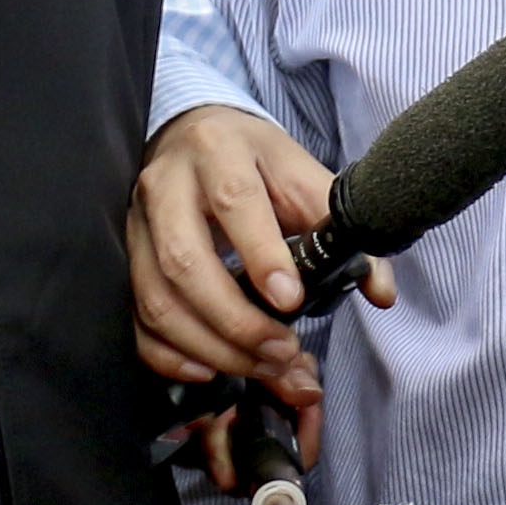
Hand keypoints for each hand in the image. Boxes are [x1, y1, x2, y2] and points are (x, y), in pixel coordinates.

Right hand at [125, 103, 382, 397]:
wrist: (196, 135)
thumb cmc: (255, 161)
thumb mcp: (303, 177)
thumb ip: (342, 230)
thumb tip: (379, 292)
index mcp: (218, 150)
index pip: (234, 201)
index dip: (261, 255)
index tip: (291, 301)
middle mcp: (166, 185)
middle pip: (185, 262)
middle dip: (235, 321)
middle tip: (282, 351)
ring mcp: (137, 225)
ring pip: (157, 298)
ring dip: (210, 346)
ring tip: (261, 366)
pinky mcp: (125, 259)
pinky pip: (137, 318)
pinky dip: (170, 354)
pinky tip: (210, 369)